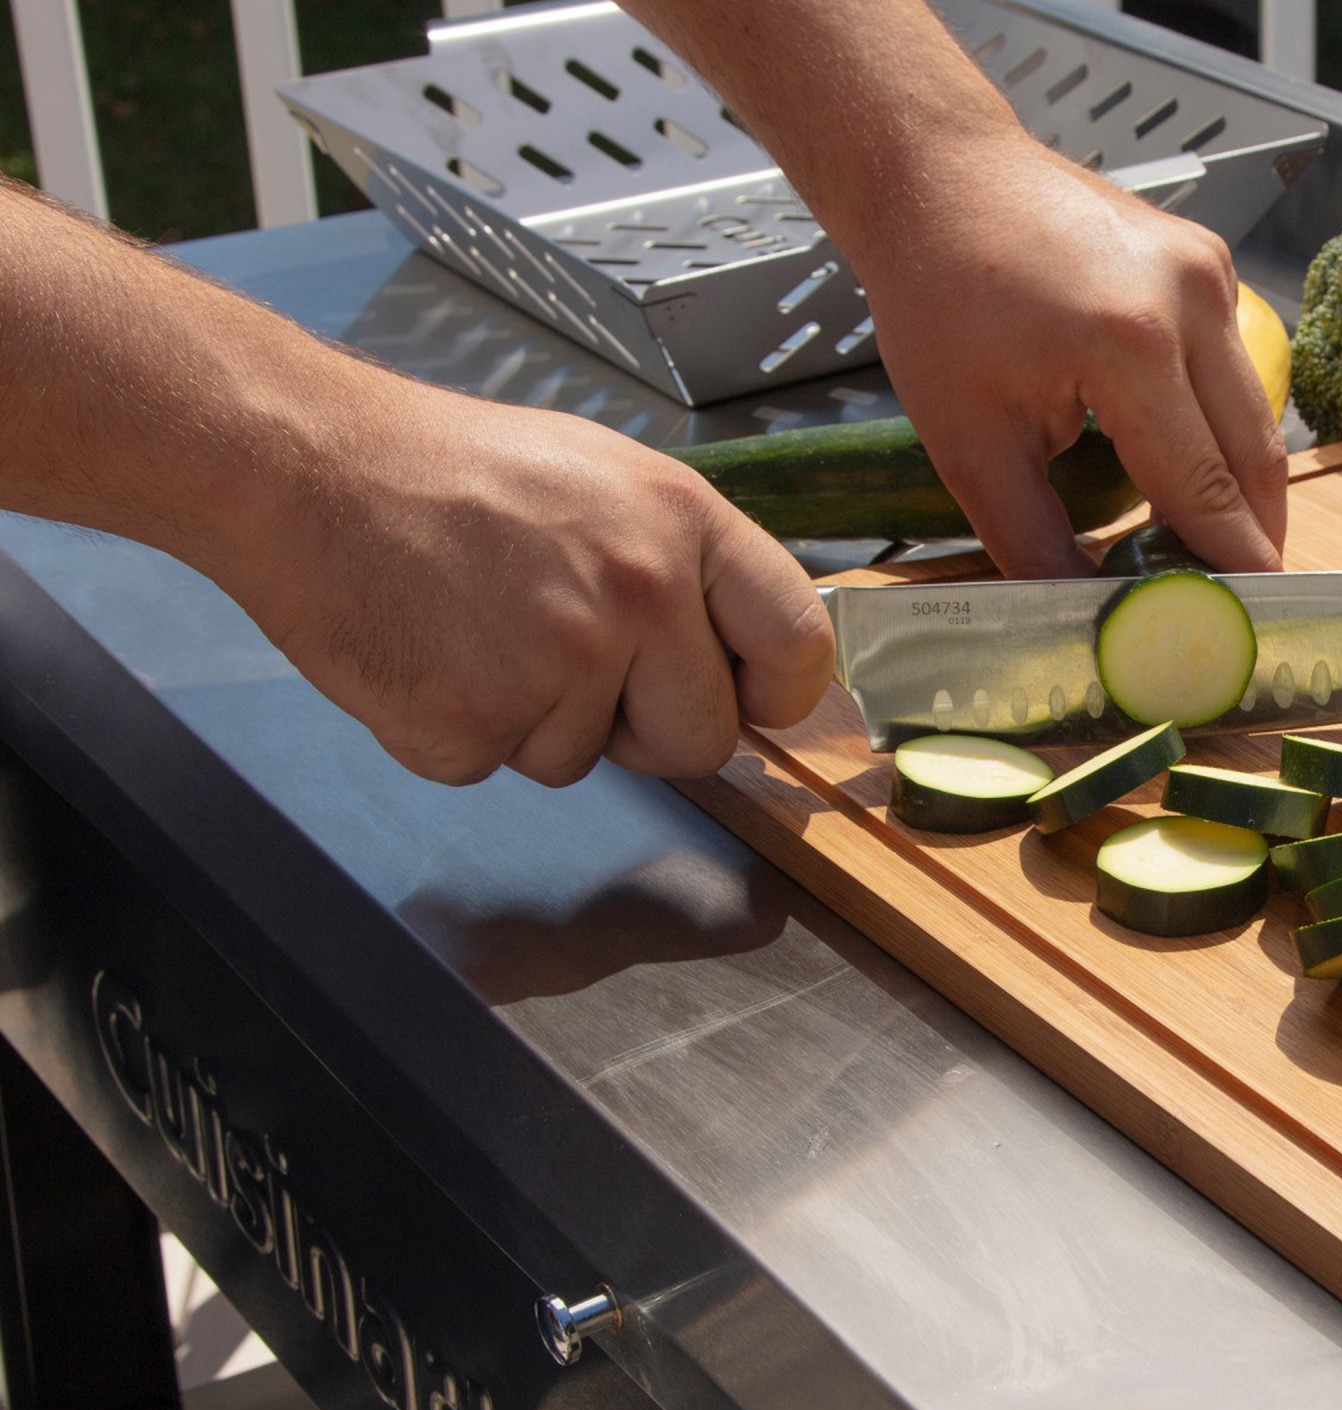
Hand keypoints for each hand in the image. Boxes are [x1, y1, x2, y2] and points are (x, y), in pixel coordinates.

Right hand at [216, 365, 833, 786]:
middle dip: (646, 727)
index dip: (777, 692)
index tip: (751, 701)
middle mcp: (635, 594)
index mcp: (679, 522)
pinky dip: (462, 731)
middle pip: (699, 741)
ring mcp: (555, 665)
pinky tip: (432, 654)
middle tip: (568, 659)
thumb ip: (682, 567)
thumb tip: (738, 662)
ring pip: (585, 760)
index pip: (796, 644)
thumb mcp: (600, 478)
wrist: (300, 465)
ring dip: (536, 720)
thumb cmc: (445, 470)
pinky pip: (498, 767)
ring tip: (476, 627)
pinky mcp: (474, 724)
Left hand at [850, 134, 1287, 577]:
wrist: (939, 179)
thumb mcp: (972, 447)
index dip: (1226, 566)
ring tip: (1211, 552)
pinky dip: (1220, 431)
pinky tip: (1185, 475)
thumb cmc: (939, 300)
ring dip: (1241, 488)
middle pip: (1255, 456)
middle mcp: (1191, 299)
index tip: (1240, 626)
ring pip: (1256, 414)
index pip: (1204, 489)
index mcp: (1133, 346)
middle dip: (1251, 537)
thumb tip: (1089, 619)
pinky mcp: (1207, 262)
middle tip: (1236, 604)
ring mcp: (1209, 272)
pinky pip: (1234, 370)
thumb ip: (1036, 545)